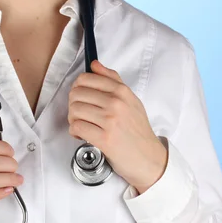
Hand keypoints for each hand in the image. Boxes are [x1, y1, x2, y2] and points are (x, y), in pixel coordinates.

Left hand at [68, 60, 167, 193]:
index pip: (86, 79)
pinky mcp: (104, 139)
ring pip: (74, 110)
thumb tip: (94, 64)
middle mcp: (116, 103)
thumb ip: (113, 81)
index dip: (77, 88)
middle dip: (73, 104)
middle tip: (80, 114)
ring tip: (82, 125)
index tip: (81, 98)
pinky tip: (82, 135)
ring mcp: (110, 121)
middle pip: (76, 94)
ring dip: (73, 119)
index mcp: (122, 91)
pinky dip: (75, 132)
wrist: (148, 157)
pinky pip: (77, 127)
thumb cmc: (137, 130)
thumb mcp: (131, 100)